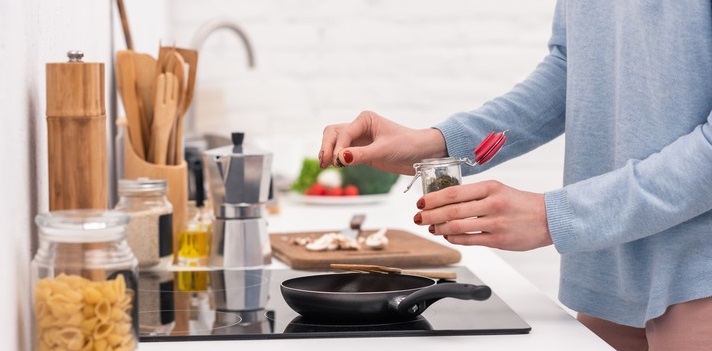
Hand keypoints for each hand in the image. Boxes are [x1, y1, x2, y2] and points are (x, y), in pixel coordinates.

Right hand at [319, 110, 447, 173]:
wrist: (420, 154)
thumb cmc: (406, 145)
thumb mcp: (384, 150)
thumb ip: (361, 154)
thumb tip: (341, 158)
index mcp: (364, 119)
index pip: (343, 133)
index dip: (338, 147)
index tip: (339, 162)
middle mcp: (359, 126)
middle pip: (332, 133)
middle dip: (327, 147)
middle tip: (325, 163)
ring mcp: (358, 139)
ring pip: (334, 142)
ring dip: (328, 152)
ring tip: (325, 166)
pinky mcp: (360, 151)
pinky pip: (342, 153)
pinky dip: (336, 158)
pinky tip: (334, 166)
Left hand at [413, 180, 552, 250]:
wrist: (549, 218)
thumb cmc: (521, 203)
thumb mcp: (498, 189)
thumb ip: (474, 194)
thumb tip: (446, 200)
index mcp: (490, 187)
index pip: (453, 192)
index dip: (433, 198)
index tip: (421, 202)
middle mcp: (492, 203)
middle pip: (451, 210)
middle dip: (430, 215)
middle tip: (418, 217)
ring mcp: (495, 223)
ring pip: (458, 226)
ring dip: (439, 228)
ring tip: (430, 227)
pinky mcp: (499, 240)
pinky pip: (469, 240)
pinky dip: (454, 239)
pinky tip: (447, 236)